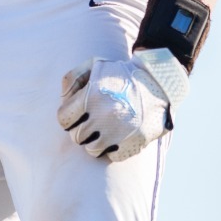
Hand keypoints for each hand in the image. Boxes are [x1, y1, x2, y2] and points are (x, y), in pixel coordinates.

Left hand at [58, 49, 189, 161]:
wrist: (158, 82)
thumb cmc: (120, 74)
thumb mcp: (94, 64)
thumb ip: (72, 78)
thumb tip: (62, 100)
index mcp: (91, 97)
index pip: (64, 120)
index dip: (69, 118)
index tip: (77, 115)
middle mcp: (104, 116)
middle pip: (77, 137)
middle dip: (81, 130)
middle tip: (92, 122)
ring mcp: (119, 132)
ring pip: (92, 150)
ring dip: (95, 141)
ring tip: (104, 130)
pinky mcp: (133, 143)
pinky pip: (112, 155)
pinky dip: (113, 148)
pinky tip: (119, 135)